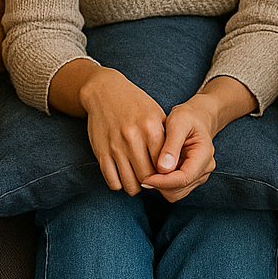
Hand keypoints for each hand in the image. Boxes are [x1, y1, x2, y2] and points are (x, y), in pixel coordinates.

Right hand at [79, 66, 167, 193]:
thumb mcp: (157, 114)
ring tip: (139, 180)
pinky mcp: (101, 153)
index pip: (164, 164)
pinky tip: (124, 176)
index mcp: (151, 128)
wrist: (105, 92)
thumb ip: (167, 137)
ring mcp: (116, 147)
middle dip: (152, 183)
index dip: (166, 173)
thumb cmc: (136, 104)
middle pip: (147, 177)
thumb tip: (176, 163)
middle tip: (153, 180)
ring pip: (130, 184)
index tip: (165, 174)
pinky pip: (112, 181)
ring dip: (136, 186)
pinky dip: (120, 184)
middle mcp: (133, 138)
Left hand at [141, 97, 220, 201]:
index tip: (145, 177)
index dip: (163, 181)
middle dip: (160, 184)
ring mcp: (198, 176)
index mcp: (204, 155)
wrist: (196, 118)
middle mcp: (204, 170)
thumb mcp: (178, 122)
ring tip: (151, 167)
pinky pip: (173, 190)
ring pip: (175, 194)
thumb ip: (171, 145)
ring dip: (160, 185)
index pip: (184, 178)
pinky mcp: (189, 180)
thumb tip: (163, 168)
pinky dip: (162, 184)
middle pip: (178, 190)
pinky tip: (156, 169)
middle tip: (144, 170)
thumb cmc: (187, 117)